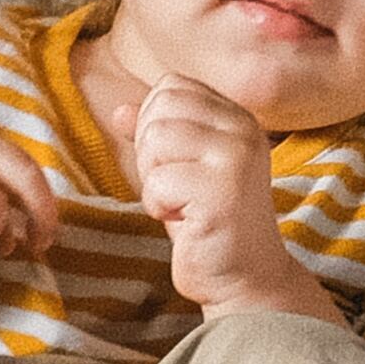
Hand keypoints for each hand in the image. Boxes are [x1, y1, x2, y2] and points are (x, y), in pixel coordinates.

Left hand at [126, 77, 337, 322]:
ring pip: (156, 139)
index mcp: (237, 117)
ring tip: (180, 203)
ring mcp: (236, 158)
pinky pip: (157, 181)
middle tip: (174, 187)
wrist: (246, 277)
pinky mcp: (223, 192)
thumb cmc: (208, 222)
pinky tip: (185, 221)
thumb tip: (118, 109)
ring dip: (153, 179)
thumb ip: (157, 134)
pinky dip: (158, 206)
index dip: (153, 122)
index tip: (173, 162)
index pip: (171, 86)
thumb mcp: (181, 168)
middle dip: (149, 150)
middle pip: (160, 108)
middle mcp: (243, 130)